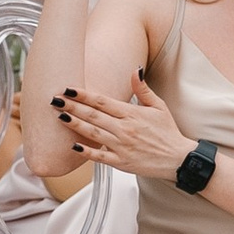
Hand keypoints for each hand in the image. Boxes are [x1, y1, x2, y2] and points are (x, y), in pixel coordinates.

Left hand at [50, 73, 188, 178]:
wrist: (178, 159)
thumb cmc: (168, 133)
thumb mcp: (159, 106)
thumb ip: (143, 89)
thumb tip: (135, 70)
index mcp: (132, 114)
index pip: (102, 101)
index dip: (83, 95)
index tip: (68, 89)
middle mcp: (124, 129)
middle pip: (93, 115)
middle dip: (72, 107)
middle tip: (55, 99)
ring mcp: (122, 147)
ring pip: (93, 134)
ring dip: (75, 124)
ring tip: (59, 117)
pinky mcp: (121, 163)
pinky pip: (100, 157)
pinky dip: (86, 151)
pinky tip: (73, 145)